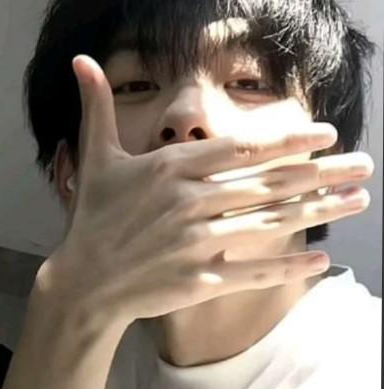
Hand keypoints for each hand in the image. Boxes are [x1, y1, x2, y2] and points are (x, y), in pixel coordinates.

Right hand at [43, 54, 372, 326]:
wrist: (84, 281)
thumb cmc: (92, 219)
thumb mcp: (95, 159)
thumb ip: (97, 108)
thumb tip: (81, 60)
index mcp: (170, 169)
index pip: (241, 148)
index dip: (289, 140)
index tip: (326, 134)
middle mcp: (189, 203)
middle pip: (268, 184)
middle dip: (323, 173)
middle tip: (363, 166)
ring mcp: (196, 244)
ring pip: (268, 223)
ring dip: (319, 211)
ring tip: (356, 201)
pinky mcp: (198, 280)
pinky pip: (252, 272)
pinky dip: (288, 266)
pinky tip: (319, 260)